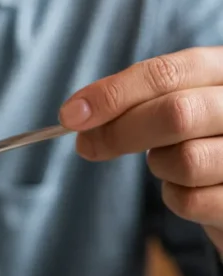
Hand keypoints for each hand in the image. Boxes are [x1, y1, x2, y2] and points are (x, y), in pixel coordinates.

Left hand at [59, 48, 222, 253]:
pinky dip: (176, 198)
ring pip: (185, 161)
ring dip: (160, 166)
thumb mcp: (177, 102)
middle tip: (88, 146)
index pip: (167, 73)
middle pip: (176, 114)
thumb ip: (134, 102)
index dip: (114, 93)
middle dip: (121, 132)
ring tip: (169, 162)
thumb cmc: (203, 134)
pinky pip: (192, 201)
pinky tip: (189, 187)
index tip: (72, 115)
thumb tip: (77, 116)